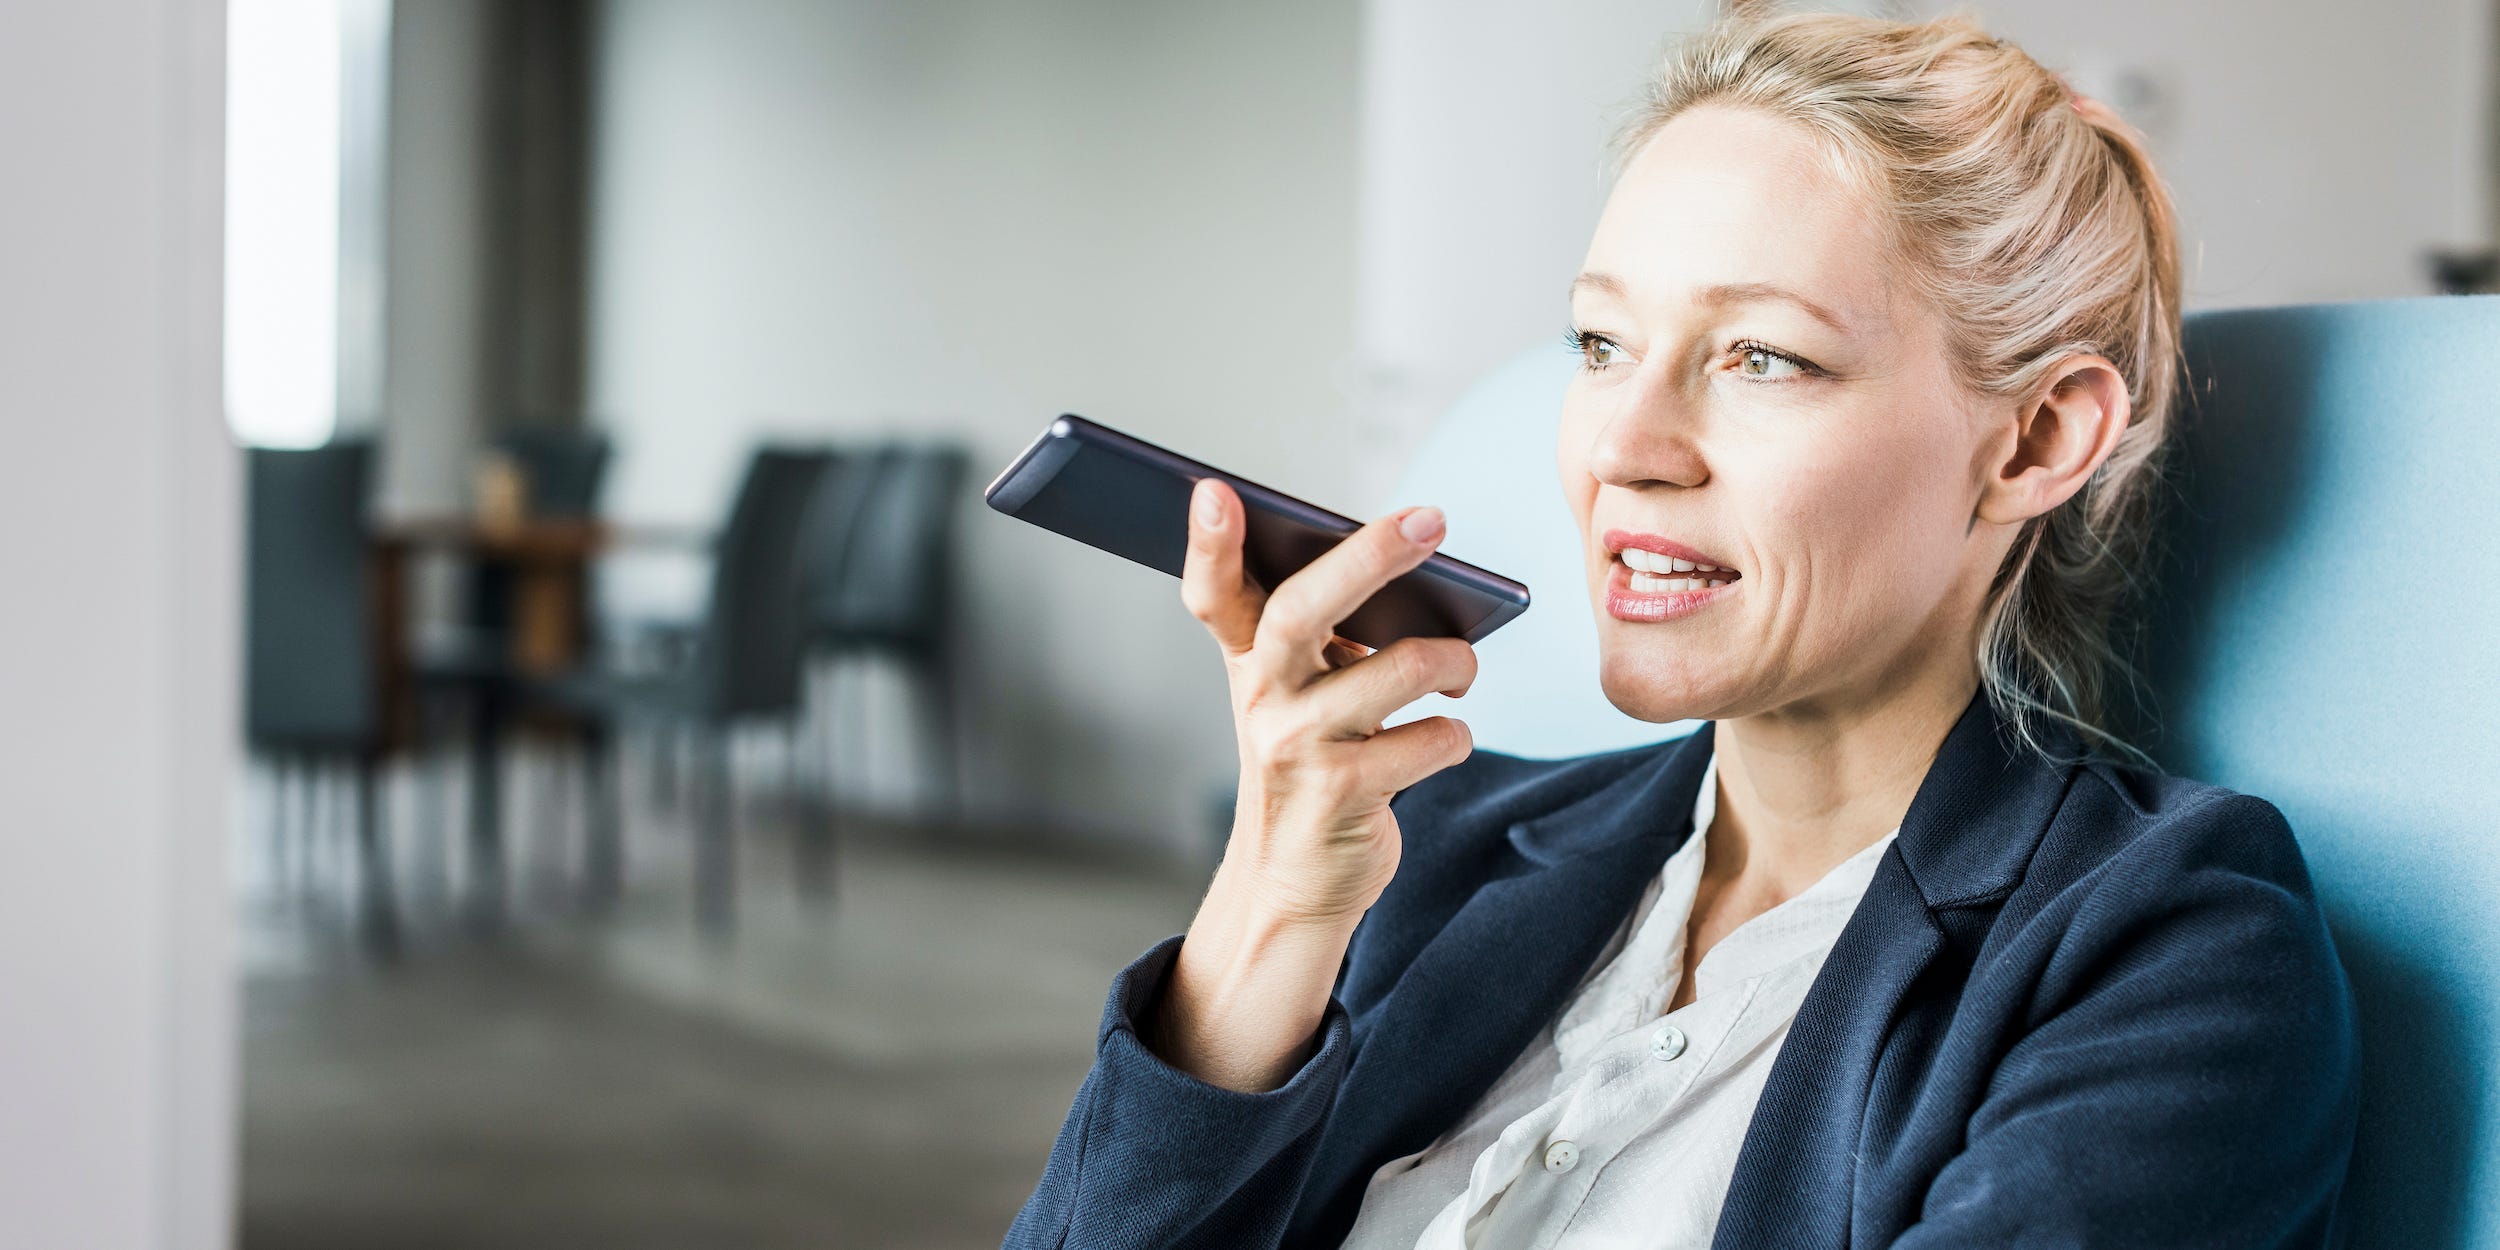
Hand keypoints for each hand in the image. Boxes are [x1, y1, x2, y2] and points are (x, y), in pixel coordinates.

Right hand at [1150, 477, 1475, 1090]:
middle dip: (1369, 558)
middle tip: (1431, 519)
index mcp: (1246, 661)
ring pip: (1399, 670)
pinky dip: (1453, 733)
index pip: (1213, 595)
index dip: (1209, 545)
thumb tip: (1403, 551)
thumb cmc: (1309, 759)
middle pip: (1302, 611)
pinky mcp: (1348, 794)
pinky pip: (1434, 738)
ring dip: (1452, 661)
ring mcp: (1301, 747)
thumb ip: (1319, 629)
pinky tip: (1441, 737)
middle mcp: (1263, 698)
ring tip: (1462, 667)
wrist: (1293, 880)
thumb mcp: (1291, 693)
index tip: (1214, 491)